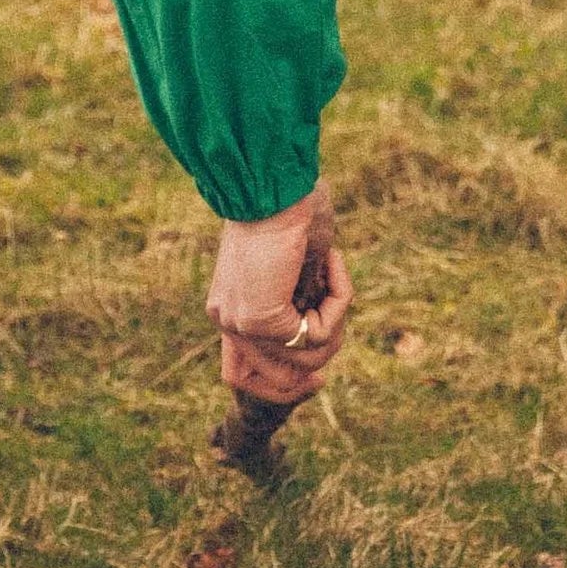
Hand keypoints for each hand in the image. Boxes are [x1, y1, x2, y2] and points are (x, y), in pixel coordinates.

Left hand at [207, 185, 353, 406]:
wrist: (276, 182)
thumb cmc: (288, 206)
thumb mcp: (293, 265)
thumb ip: (299, 302)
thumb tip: (321, 338)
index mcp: (228, 307)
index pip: (239, 375)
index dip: (280, 385)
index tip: (316, 380)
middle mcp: (227, 321)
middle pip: (276, 380)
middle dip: (318, 359)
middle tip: (338, 318)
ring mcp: (242, 324)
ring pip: (308, 358)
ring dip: (336, 319)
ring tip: (335, 274)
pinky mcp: (263, 320)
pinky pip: (320, 333)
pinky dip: (339, 300)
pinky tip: (332, 260)